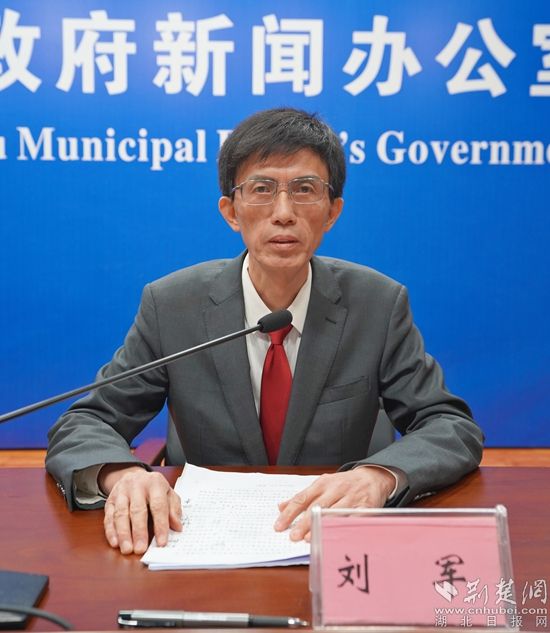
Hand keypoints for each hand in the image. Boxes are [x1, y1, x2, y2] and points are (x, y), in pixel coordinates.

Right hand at [100, 465, 182, 554]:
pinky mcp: (110, 500)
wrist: (134, 476)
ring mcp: (121, 492)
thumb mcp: (168, 493)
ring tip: (127, 549)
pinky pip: (108, 516)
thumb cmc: (154, 488)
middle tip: (140, 549)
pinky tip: (115, 543)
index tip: (161, 542)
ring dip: (123, 534)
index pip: (158, 505)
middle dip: (139, 531)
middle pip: (137, 510)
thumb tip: (177, 527)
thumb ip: (174, 509)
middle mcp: (137, 486)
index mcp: (155, 483)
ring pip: (120, 513)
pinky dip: (111, 531)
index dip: (160, 525)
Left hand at [273, 467, 394, 541]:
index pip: (302, 498)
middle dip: (304, 522)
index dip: (290, 512)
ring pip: (334, 513)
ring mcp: (351, 497)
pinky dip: (343, 527)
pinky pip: (353, 518)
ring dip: (321, 525)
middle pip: (316, 507)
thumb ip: (303, 496)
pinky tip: (335, 536)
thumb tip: (281, 506)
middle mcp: (336, 489)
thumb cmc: (344, 483)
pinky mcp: (365, 506)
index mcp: (322, 483)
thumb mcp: (322, 484)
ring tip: (309, 538)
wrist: (372, 476)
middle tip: (293, 536)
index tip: (279, 526)